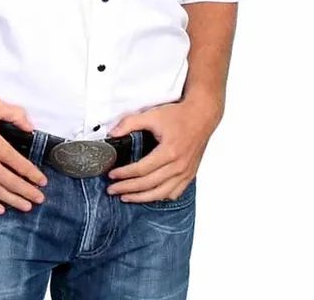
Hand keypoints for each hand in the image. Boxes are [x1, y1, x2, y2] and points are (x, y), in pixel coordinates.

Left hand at [105, 96, 222, 202]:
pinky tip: (149, 196)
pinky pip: (174, 192)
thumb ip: (130, 123)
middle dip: (127, 188)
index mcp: (169, 151)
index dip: (124, 174)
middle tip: (112, 189)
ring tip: (126, 197)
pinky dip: (160, 196)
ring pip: (161, 193)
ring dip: (141, 197)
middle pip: (148, 184)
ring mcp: (185, 172)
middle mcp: (178, 165)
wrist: (202, 116)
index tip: (112, 175)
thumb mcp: (152, 115)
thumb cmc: (179, 115)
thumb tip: (113, 133)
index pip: (141, 169)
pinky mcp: (190, 174)